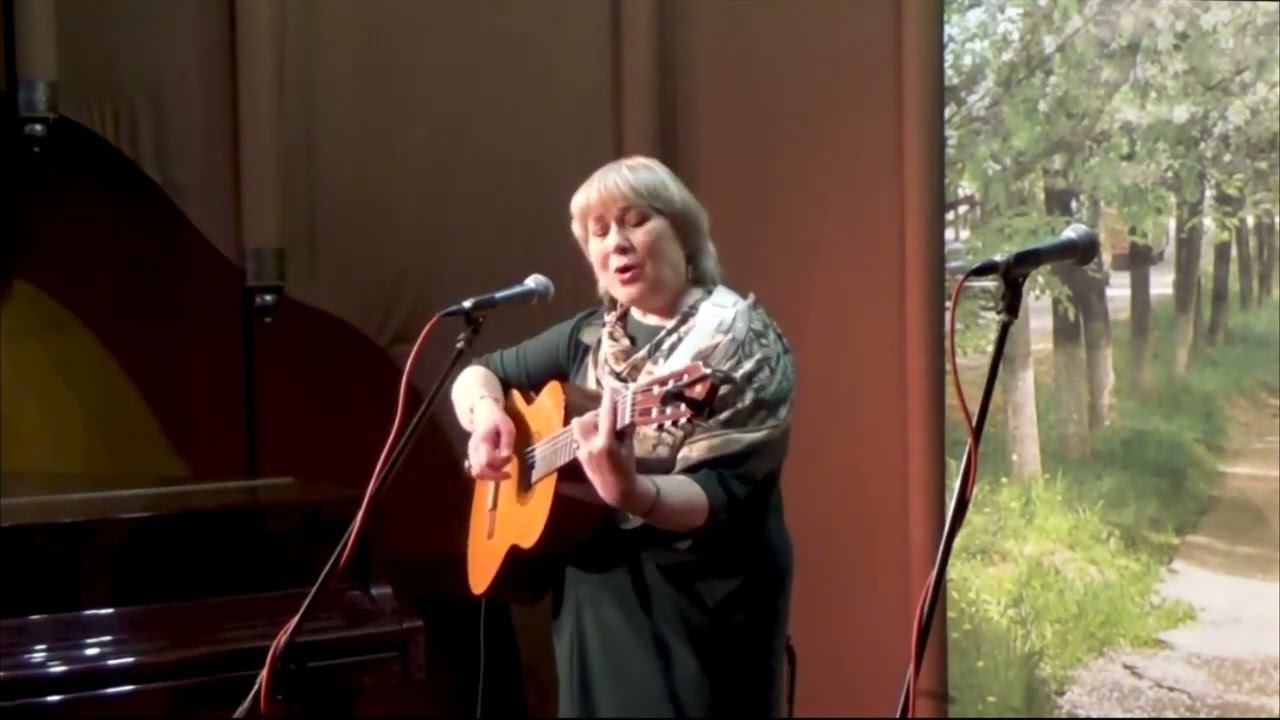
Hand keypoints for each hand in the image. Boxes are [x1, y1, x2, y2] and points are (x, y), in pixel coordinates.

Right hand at [466, 397, 514, 479]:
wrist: (484, 414)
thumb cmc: (498, 420)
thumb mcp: (507, 427)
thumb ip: (507, 442)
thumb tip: (507, 457)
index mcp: (482, 441)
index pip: (487, 460)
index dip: (500, 463)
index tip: (511, 457)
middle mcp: (473, 449)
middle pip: (479, 471)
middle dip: (496, 475)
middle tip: (508, 473)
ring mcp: (471, 454)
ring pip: (477, 473)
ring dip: (492, 475)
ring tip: (503, 468)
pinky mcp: (472, 457)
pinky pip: (476, 472)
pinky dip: (487, 475)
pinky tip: (496, 469)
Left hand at [570, 388, 638, 509]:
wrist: (617, 491)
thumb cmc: (627, 469)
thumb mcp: (630, 448)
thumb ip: (625, 429)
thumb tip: (625, 412)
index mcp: (606, 444)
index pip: (606, 416)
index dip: (608, 400)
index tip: (610, 388)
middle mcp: (591, 446)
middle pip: (584, 419)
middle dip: (595, 415)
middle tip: (607, 418)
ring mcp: (582, 452)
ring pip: (577, 427)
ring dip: (587, 423)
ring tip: (600, 428)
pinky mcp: (579, 456)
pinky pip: (577, 437)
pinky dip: (585, 433)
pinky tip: (596, 438)